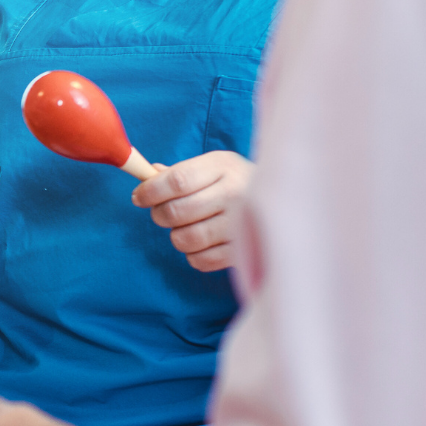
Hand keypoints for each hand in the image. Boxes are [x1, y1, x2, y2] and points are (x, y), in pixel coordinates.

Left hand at [131, 151, 252, 271]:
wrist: (285, 202)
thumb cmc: (235, 182)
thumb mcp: (211, 166)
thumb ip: (178, 172)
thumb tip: (146, 177)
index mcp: (223, 166)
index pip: (177, 180)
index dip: (150, 191)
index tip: (139, 197)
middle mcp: (236, 192)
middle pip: (176, 211)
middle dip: (159, 215)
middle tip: (163, 214)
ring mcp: (242, 223)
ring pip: (186, 238)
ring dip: (177, 236)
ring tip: (185, 228)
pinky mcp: (244, 250)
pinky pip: (201, 260)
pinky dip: (193, 255)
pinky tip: (201, 244)